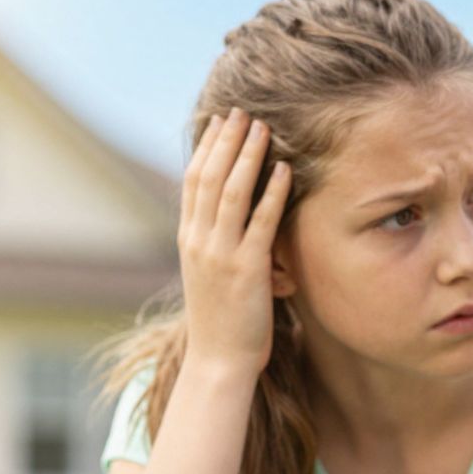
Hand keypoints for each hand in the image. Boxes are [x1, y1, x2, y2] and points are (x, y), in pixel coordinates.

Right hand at [178, 108, 292, 377]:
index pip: (193, 181)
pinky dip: (272, 193)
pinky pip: (260, 223)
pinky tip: (284, 170)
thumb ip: (218, 244)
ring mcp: (220, 254)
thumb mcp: (210, 275)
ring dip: (247, 156)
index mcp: (188, 240)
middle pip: (208, 177)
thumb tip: (234, 220)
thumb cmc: (222, 322)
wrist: (218, 362)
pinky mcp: (246, 270)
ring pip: (230, 192)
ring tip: (262, 128)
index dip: (207, 148)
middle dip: (226, 140)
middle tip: (242, 111)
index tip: (220, 121)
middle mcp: (199, 241)